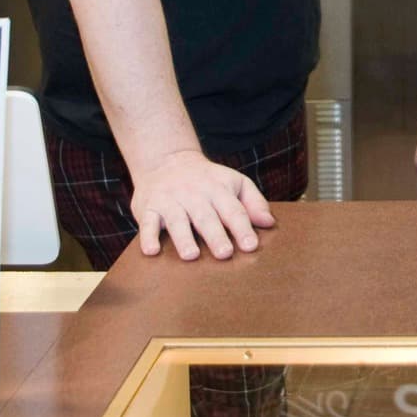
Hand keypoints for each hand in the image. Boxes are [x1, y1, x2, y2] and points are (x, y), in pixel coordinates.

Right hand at [128, 149, 273, 260]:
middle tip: (225, 254)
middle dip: (216, 235)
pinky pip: (147, 222)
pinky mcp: (148, 207)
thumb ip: (253, 202)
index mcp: (219, 189)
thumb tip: (270, 223)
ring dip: (183, 238)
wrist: (167, 160)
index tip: (251, 246)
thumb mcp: (234, 183)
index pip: (233, 210)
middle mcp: (195, 195)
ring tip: (191, 256)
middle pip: (206, 217)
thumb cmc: (208, 180)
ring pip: (177, 220)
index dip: (242, 228)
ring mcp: (170, 201)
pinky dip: (148, 236)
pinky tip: (151, 251)